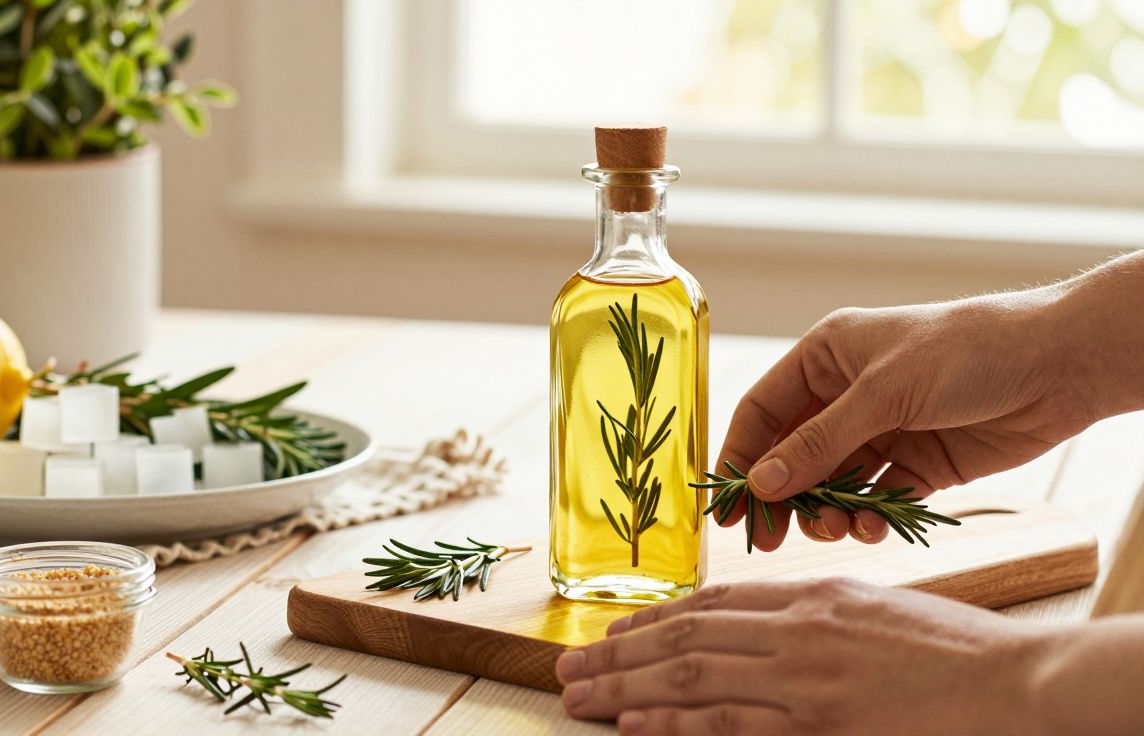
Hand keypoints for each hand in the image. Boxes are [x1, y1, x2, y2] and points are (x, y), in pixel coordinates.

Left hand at [556, 579, 1049, 734]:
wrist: (1015, 683)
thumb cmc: (954, 647)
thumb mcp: (876, 606)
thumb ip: (813, 612)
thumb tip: (764, 622)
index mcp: (810, 596)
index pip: (711, 605)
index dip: (653, 619)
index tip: (613, 631)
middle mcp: (796, 632)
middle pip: (685, 640)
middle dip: (618, 654)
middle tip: (568, 665)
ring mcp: (803, 682)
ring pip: (691, 679)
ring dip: (625, 688)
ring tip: (577, 696)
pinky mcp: (818, 727)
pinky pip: (730, 725)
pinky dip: (674, 725)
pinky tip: (633, 726)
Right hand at [716, 290, 1099, 550]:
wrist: (1057, 366)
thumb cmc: (965, 351)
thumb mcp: (883, 393)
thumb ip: (819, 442)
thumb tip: (762, 485)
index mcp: (824, 357)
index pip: (762, 413)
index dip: (740, 459)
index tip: (727, 506)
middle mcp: (845, 395)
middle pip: (792, 456)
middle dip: (784, 498)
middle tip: (773, 538)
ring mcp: (881, 431)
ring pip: (831, 485)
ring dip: (828, 512)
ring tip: (840, 529)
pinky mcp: (917, 465)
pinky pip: (876, 500)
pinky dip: (870, 518)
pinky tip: (876, 527)